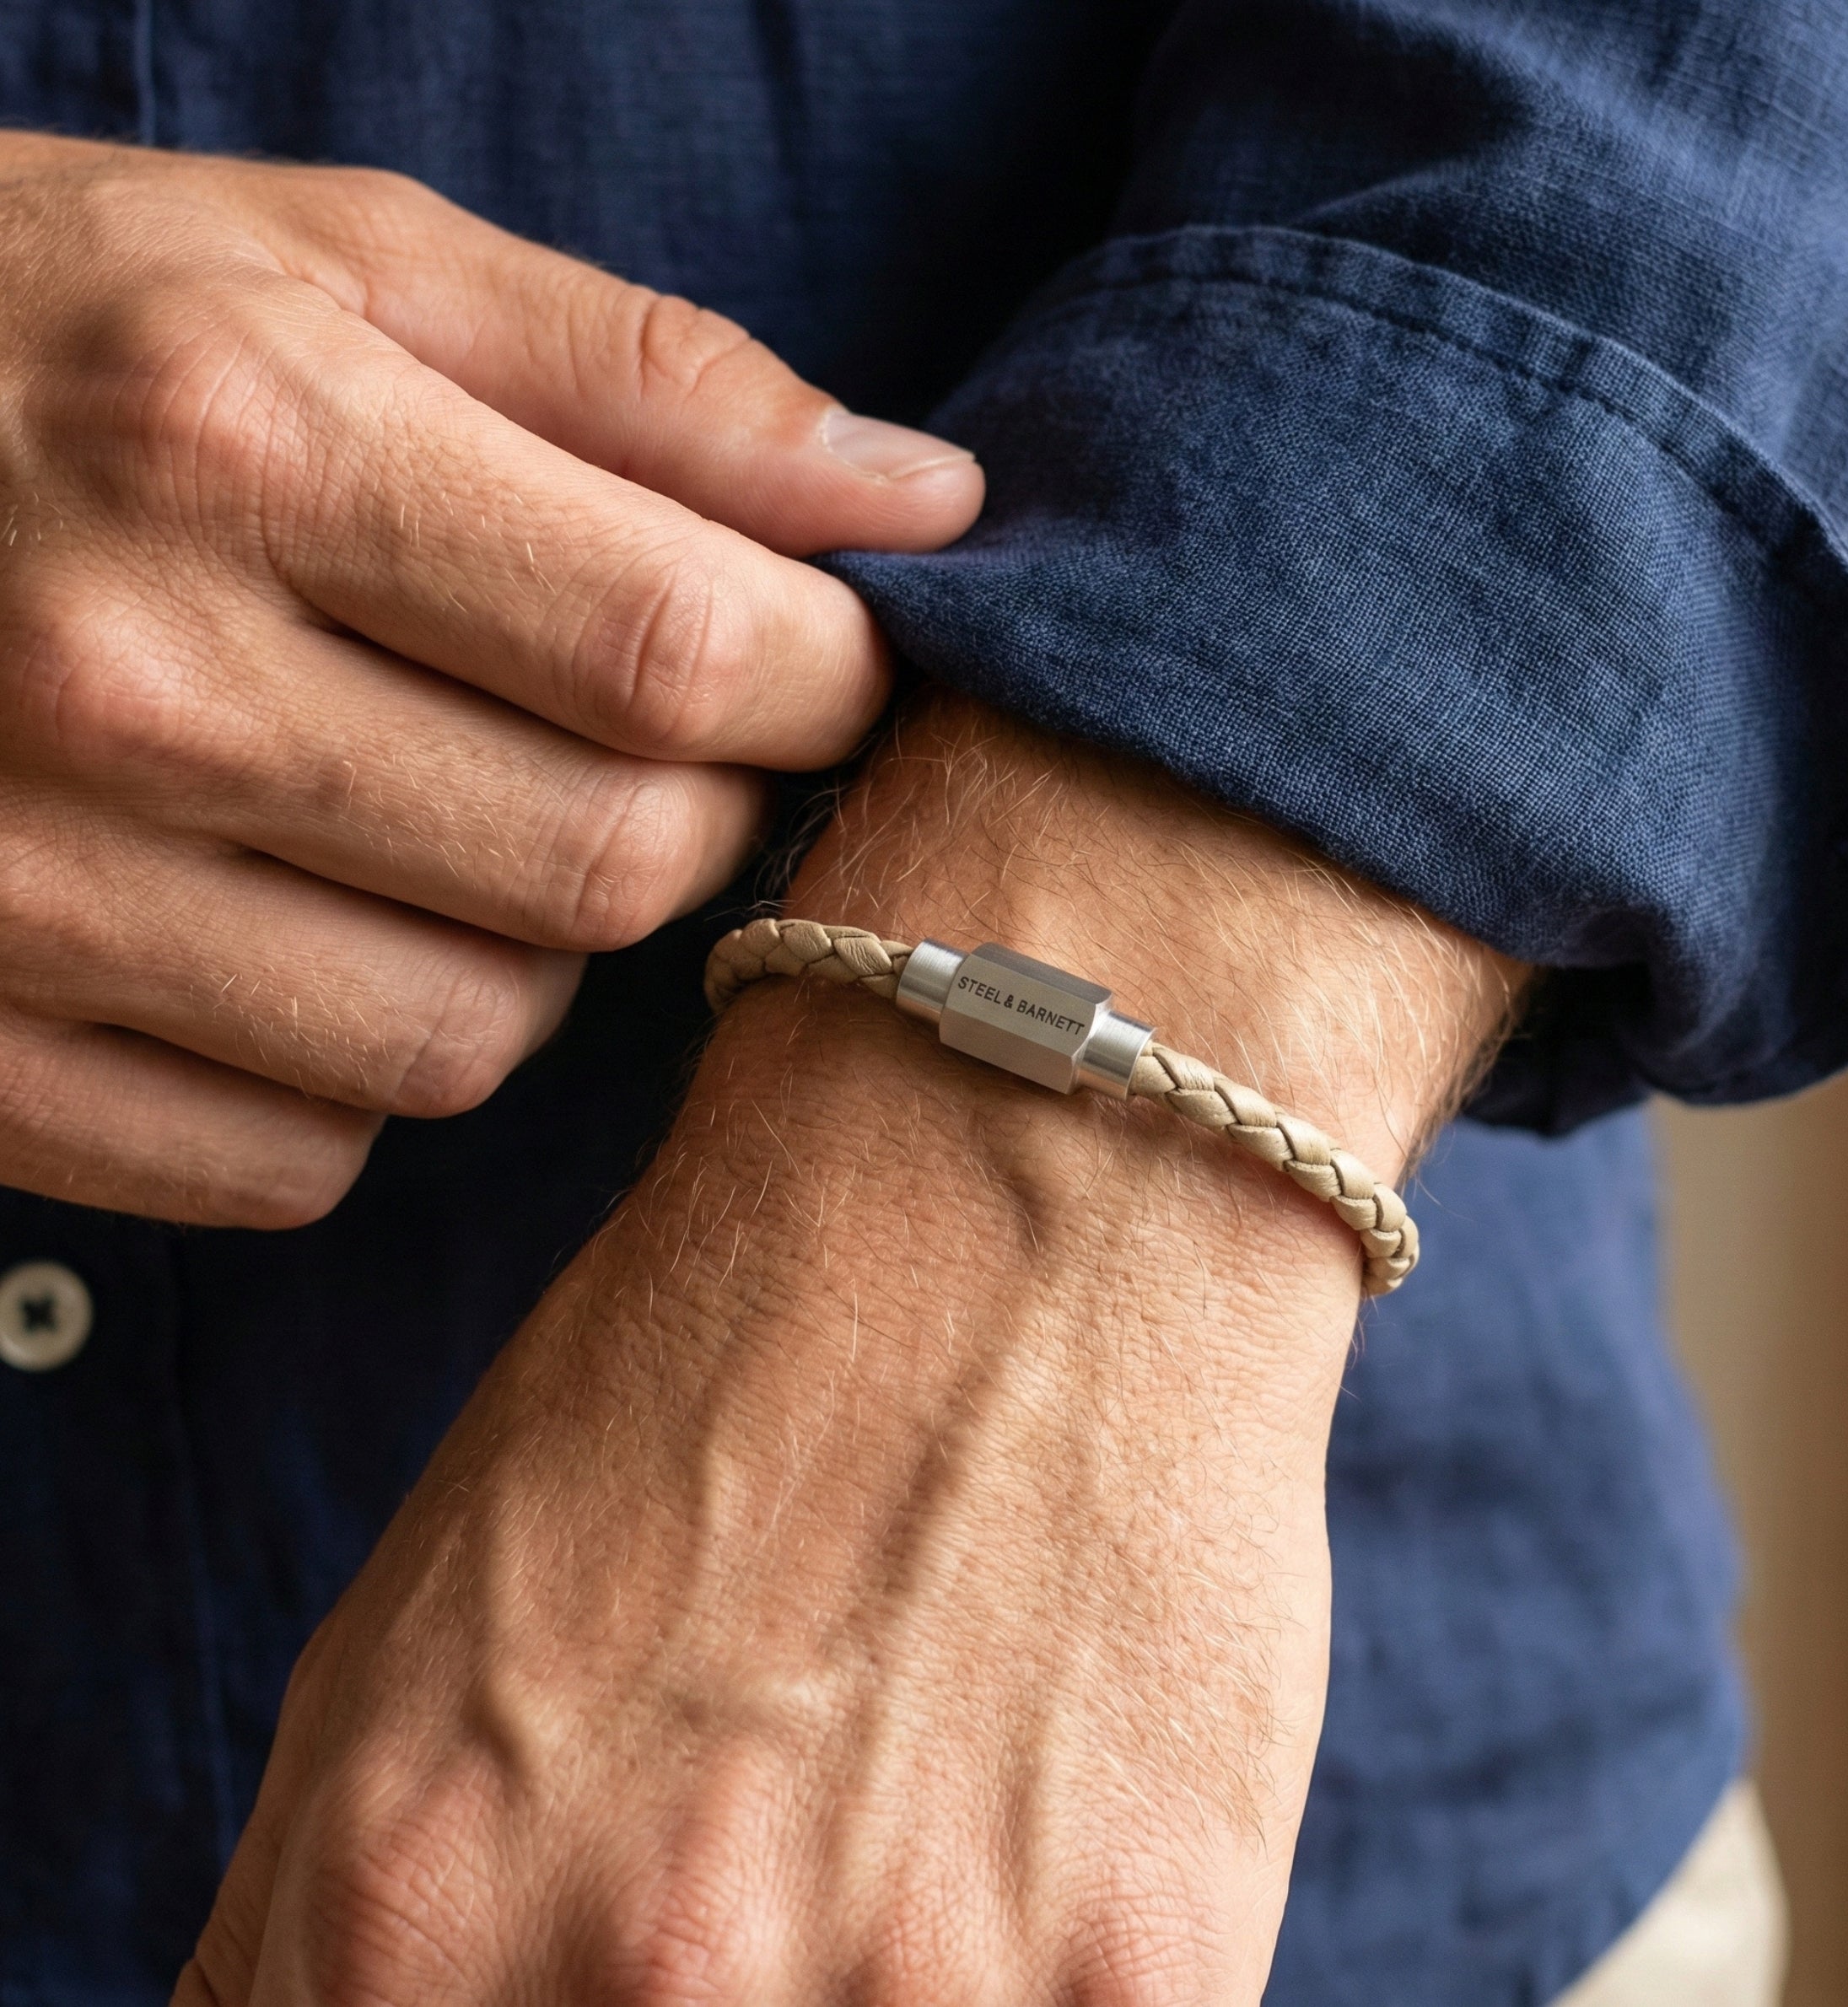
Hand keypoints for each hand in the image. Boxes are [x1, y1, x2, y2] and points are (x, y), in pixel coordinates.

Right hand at [0, 134, 980, 1225]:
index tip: (819, 659)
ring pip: (476, 1040)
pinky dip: (353, 1062)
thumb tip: (925, 499)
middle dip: (691, 811)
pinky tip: (298, 927)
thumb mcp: (332, 261)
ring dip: (525, 945)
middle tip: (631, 732)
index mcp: (246, 445)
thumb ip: (648, 380)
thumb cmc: (41, 336)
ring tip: (437, 817)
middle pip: (614, 869)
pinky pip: (304, 1154)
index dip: (821, 675)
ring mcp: (37, 900)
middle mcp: (134, 689)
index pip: (681, 647)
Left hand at [180, 696, 1519, 2005]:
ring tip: (902, 1822)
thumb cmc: (721, 1361)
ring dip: (876, 1991)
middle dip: (683, 1997)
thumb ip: (308, 1931)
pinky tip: (1024, 1834)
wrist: (1016, 1175)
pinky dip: (1025, 1989)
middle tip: (756, 1852)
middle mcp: (647, 1989)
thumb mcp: (407, 1631)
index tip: (571, 1970)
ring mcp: (914, 1998)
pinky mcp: (1144, 1981)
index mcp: (406, 1911)